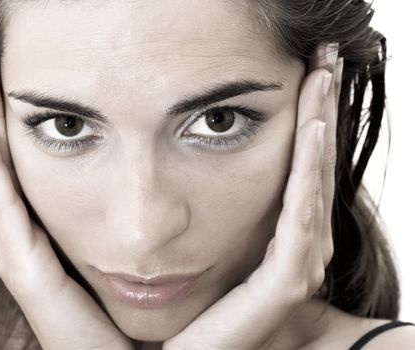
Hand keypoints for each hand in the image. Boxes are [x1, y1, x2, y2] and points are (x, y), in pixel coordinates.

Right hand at [0, 41, 133, 349]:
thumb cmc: (121, 308)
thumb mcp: (131, 252)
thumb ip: (138, 224)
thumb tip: (163, 193)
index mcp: (55, 222)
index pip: (39, 156)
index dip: (25, 115)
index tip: (24, 72)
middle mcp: (30, 226)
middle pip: (8, 151)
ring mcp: (19, 240)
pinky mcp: (20, 257)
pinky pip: (3, 197)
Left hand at [163, 43, 343, 349]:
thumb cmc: (184, 304)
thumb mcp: (196, 240)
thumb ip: (204, 205)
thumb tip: (182, 154)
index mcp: (274, 232)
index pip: (295, 164)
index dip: (304, 118)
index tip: (304, 72)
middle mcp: (294, 244)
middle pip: (310, 164)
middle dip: (319, 109)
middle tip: (324, 57)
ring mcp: (295, 262)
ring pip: (311, 181)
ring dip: (319, 127)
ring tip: (322, 77)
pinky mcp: (286, 280)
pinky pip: (301, 217)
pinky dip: (308, 172)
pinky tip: (310, 131)